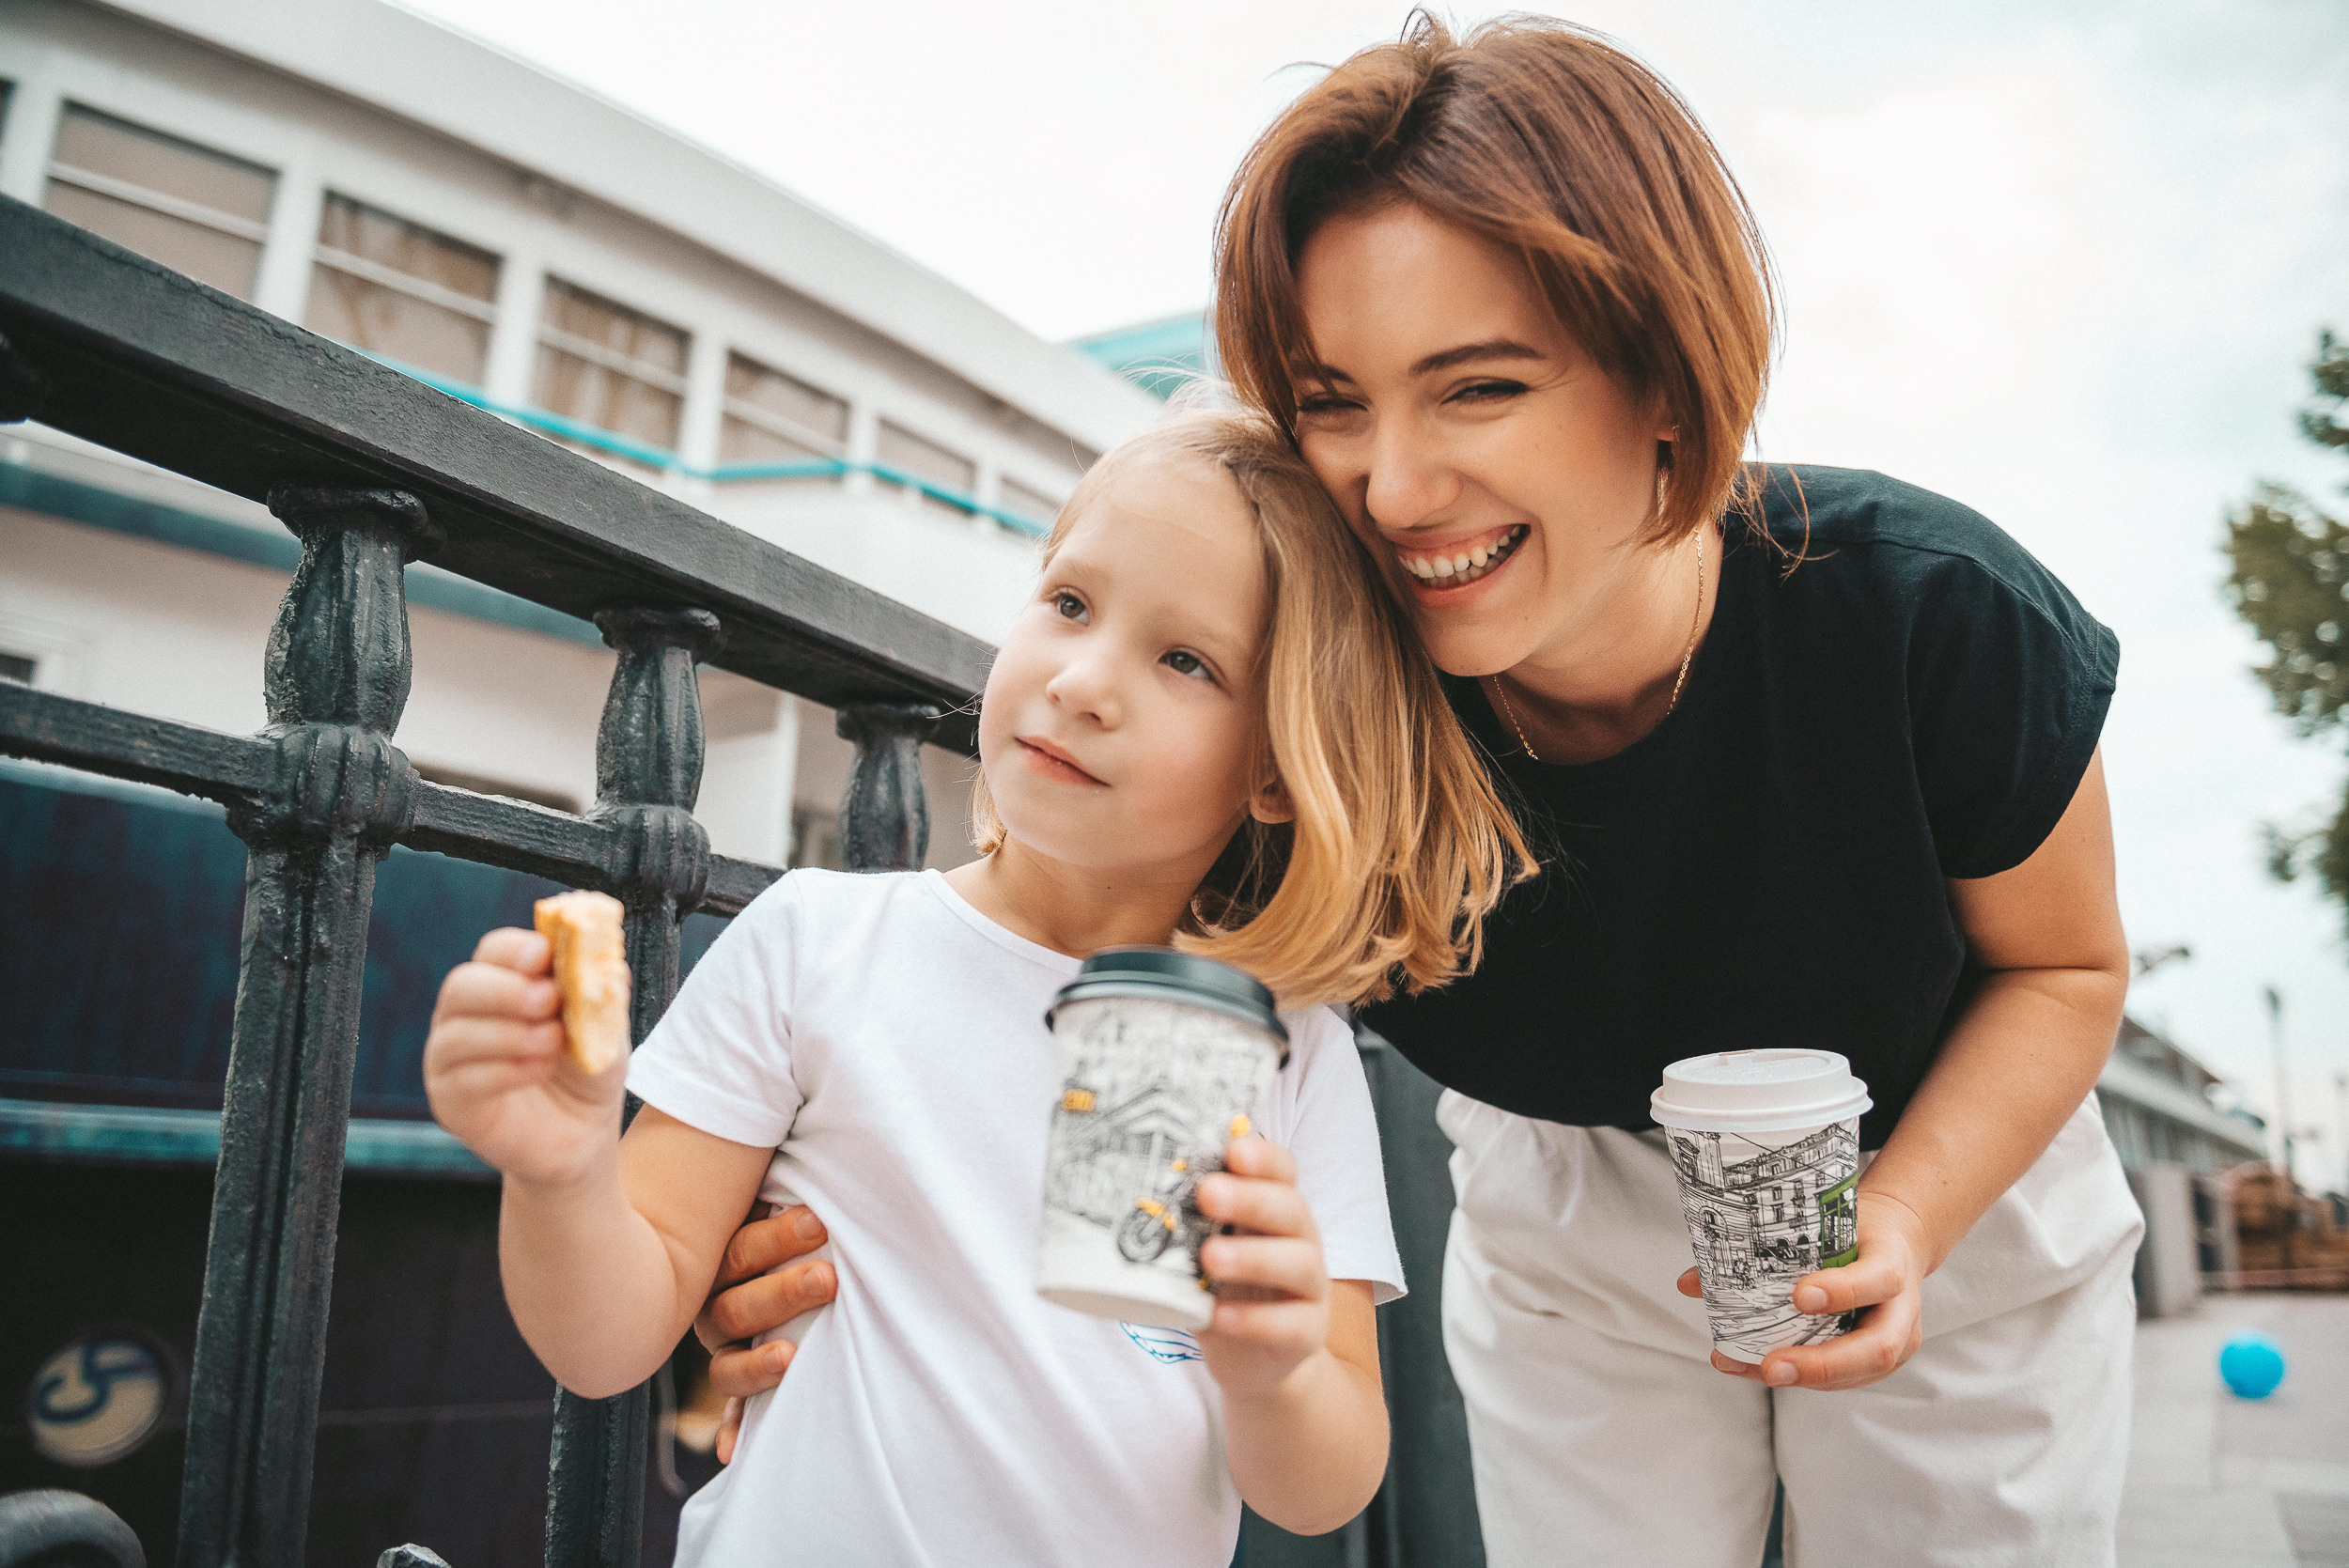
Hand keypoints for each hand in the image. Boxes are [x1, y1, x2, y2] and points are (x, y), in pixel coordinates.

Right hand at [424, 927, 625, 1187]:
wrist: (583, 1132)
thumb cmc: (588, 1069)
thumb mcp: (606, 1030)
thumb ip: (603, 997)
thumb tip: (609, 965)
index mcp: (504, 982)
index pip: (494, 951)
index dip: (515, 950)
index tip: (544, 956)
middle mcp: (467, 1014)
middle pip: (461, 985)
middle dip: (506, 989)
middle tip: (548, 999)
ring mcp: (451, 1057)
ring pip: (456, 1034)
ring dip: (509, 1034)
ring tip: (552, 1042)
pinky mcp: (450, 1100)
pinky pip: (462, 1079)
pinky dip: (503, 1071)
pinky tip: (536, 1071)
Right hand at [694, 1200, 837, 1463]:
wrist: (766, 1245)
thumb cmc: (794, 1213)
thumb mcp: (788, 1188)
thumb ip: (796, 1175)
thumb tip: (808, 1084)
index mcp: (723, 1252)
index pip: (739, 1250)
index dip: (775, 1239)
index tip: (819, 1220)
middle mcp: (713, 1300)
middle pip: (735, 1304)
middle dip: (782, 1290)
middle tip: (828, 1276)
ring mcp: (722, 1343)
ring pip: (729, 1358)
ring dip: (760, 1361)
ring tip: (793, 1358)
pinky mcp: (738, 1376)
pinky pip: (730, 1408)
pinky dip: (734, 1428)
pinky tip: (734, 1452)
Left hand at [1193, 1136, 1331, 1399]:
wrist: (1254, 1359)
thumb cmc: (1222, 1290)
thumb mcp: (1204, 1249)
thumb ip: (1184, 1224)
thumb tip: (1119, 1198)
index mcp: (1274, 1208)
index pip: (1281, 1171)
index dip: (1263, 1157)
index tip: (1233, 1148)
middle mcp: (1300, 1239)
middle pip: (1290, 1209)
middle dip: (1250, 1199)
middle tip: (1208, 1192)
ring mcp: (1310, 1287)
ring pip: (1298, 1262)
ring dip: (1254, 1257)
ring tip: (1211, 1257)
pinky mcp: (1307, 1333)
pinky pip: (1290, 1324)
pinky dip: (1255, 1320)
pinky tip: (1219, 1316)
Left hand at [1676, 1190, 1929, 1390]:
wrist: (1895, 1242)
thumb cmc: (1854, 1229)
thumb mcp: (1824, 1220)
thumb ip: (1765, 1244)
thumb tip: (1690, 1282)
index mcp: (1894, 1263)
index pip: (1879, 1279)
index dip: (1843, 1291)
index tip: (1800, 1295)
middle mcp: (1901, 1311)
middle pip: (1875, 1348)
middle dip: (1821, 1364)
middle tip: (1771, 1365)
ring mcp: (1895, 1342)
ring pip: (1858, 1372)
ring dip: (1803, 1376)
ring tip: (1752, 1369)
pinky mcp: (1876, 1360)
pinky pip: (1841, 1378)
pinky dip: (1797, 1376)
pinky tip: (1753, 1369)